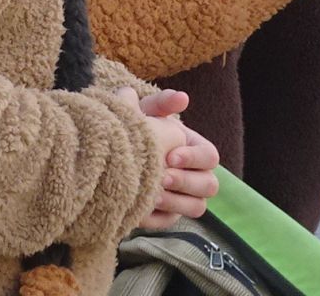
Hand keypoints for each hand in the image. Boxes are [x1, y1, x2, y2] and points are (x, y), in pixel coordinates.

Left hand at [117, 89, 220, 228]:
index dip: (194, 158)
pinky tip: (138, 208)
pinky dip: (156, 217)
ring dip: (175, 202)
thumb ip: (161, 103)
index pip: (210, 156)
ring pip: (197, 208)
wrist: (108, 153)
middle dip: (186, 181)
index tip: (170, 156)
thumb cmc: (132, 127)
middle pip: (209, 185)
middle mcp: (194, 174)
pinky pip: (170, 222)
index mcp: (193, 148)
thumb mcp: (144, 112)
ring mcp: (183, 197)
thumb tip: (183, 97)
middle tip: (161, 177)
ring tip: (150, 194)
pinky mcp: (167, 215)